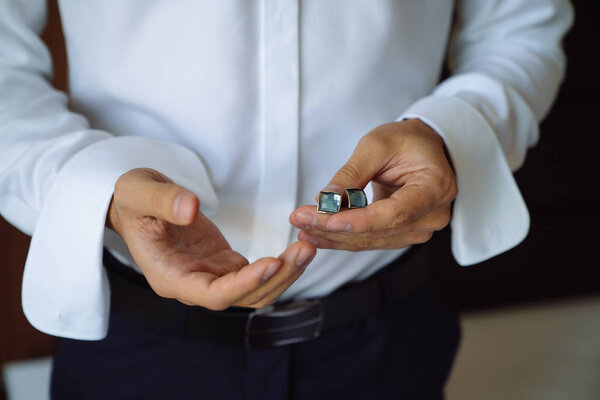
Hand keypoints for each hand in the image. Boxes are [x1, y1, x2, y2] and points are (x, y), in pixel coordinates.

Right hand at [108, 168, 315, 309]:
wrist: (135, 203)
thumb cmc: (132, 199)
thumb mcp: (139, 192)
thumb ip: (162, 200)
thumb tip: (191, 208)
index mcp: (170, 276)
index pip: (212, 295)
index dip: (243, 284)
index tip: (270, 262)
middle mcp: (193, 284)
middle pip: (243, 297)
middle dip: (276, 278)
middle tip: (304, 250)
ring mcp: (211, 275)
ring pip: (255, 289)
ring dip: (283, 273)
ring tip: (308, 248)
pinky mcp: (224, 263)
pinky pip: (256, 272)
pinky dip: (279, 264)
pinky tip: (298, 246)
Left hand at [289, 119, 456, 250]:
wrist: (422, 149)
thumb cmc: (404, 141)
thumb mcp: (376, 144)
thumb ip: (351, 174)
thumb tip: (324, 201)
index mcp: (435, 186)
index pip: (396, 213)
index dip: (360, 221)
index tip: (326, 220)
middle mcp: (432, 215)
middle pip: (379, 231)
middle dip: (334, 227)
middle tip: (299, 218)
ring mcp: (419, 229)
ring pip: (370, 240)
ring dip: (332, 235)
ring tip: (301, 225)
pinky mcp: (402, 234)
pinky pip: (368, 240)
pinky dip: (340, 237)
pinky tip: (315, 232)